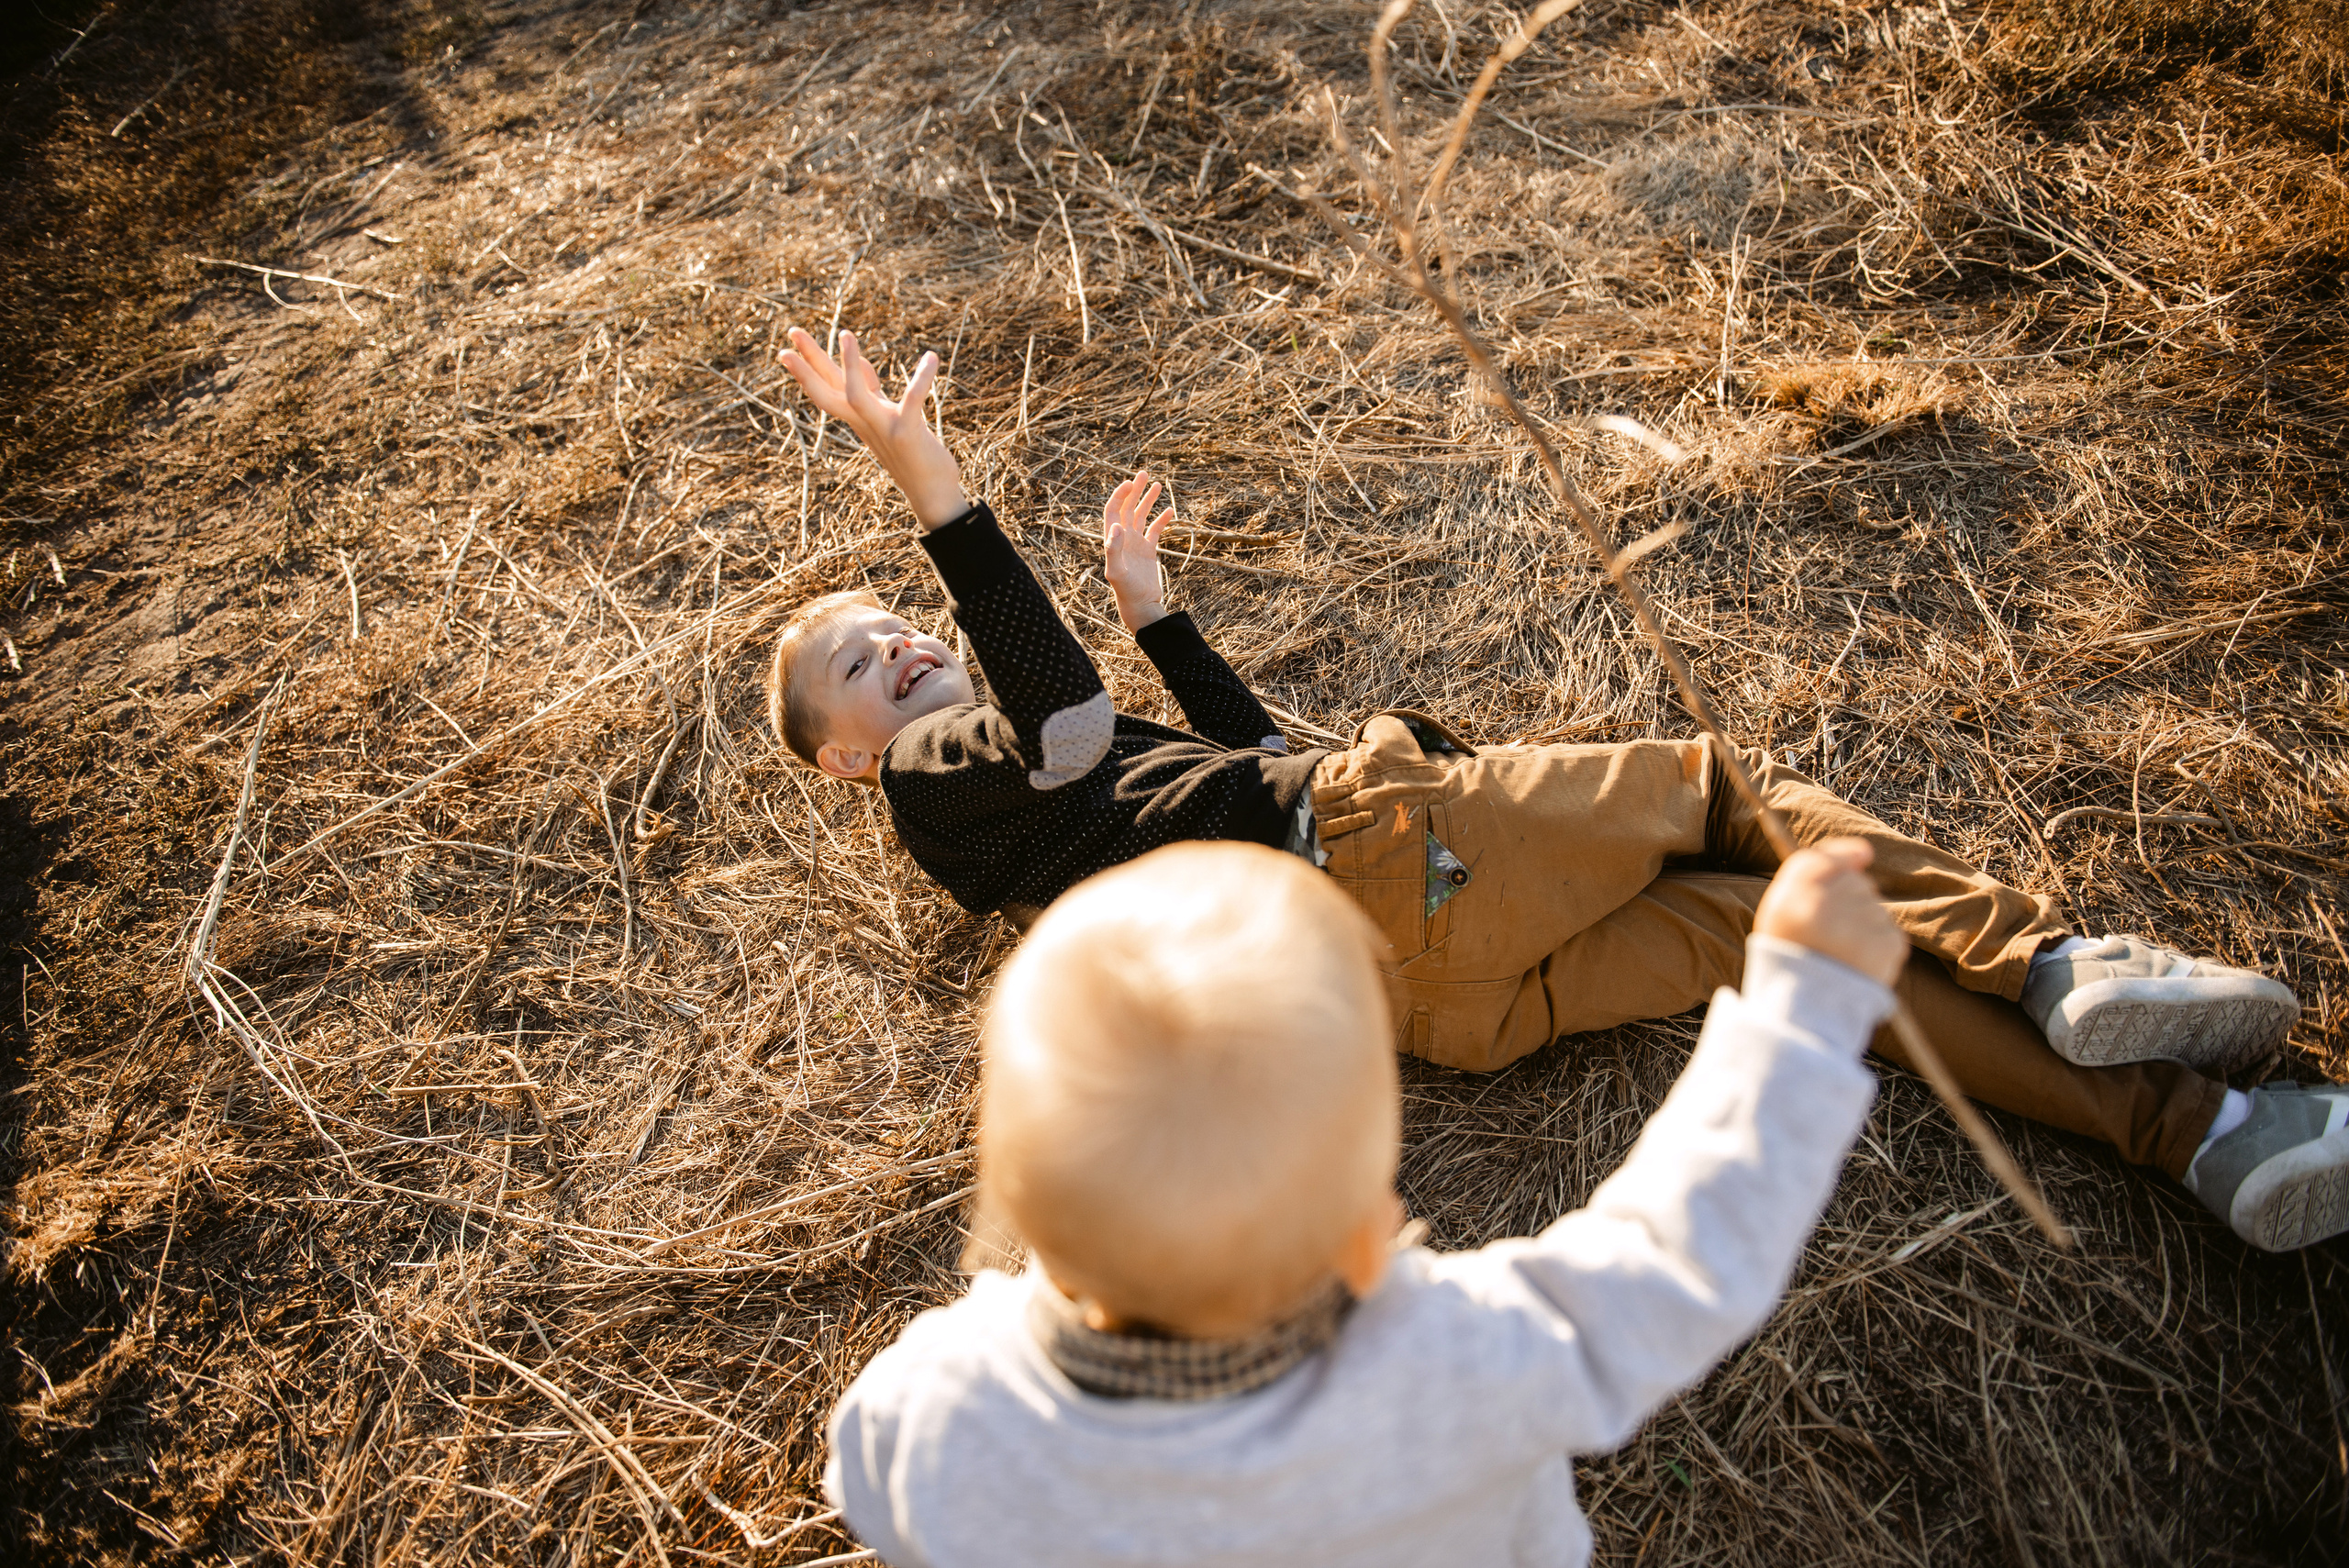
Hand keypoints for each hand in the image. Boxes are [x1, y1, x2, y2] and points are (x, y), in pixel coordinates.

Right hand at [778, 327, 967, 529]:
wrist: (933, 496)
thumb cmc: (913, 454)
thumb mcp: (888, 417)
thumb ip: (873, 392)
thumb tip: (861, 365)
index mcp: (859, 419)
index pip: (827, 390)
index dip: (807, 369)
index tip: (788, 346)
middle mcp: (865, 424)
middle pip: (827, 391)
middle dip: (808, 362)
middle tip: (792, 331)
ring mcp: (883, 429)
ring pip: (855, 395)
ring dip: (849, 365)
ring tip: (845, 334)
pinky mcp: (907, 433)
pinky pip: (911, 400)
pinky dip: (921, 378)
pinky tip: (931, 357)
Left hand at [1102, 471, 1172, 632]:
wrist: (1140, 605)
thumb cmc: (1125, 591)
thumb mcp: (1116, 571)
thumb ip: (1113, 549)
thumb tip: (1116, 525)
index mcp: (1113, 539)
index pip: (1113, 510)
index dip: (1120, 495)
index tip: (1131, 483)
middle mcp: (1123, 538)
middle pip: (1127, 507)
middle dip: (1135, 490)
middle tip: (1144, 473)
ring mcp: (1136, 543)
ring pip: (1142, 515)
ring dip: (1148, 500)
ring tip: (1157, 484)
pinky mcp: (1148, 551)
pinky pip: (1155, 530)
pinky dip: (1162, 520)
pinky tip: (1170, 510)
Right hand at [1754, 838, 1906, 987]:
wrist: (1809, 1011)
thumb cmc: (1793, 953)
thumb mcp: (1782, 907)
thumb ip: (1813, 868)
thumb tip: (1866, 850)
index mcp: (1793, 899)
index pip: (1823, 860)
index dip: (1838, 862)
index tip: (1849, 869)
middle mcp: (1827, 909)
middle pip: (1856, 882)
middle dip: (1849, 900)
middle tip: (1829, 934)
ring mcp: (1861, 928)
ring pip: (1875, 907)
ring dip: (1864, 924)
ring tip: (1842, 953)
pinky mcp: (1889, 946)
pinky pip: (1889, 931)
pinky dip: (1878, 944)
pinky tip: (1859, 962)